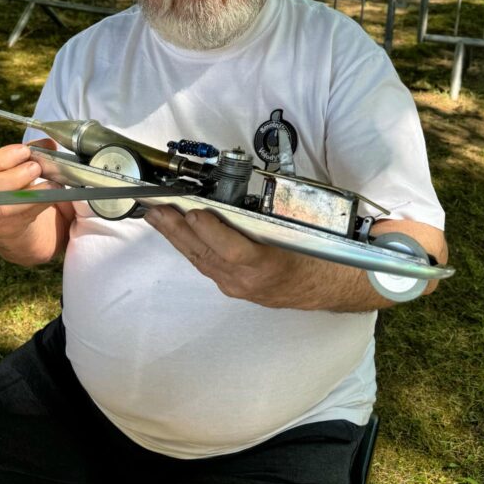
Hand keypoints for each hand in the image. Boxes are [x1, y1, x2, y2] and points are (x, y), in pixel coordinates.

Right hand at [0, 139, 71, 263]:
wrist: (8, 216)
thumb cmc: (10, 180)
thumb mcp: (16, 162)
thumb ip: (31, 150)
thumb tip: (49, 143)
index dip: (0, 157)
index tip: (24, 151)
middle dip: (14, 176)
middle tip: (35, 168)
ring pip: (2, 206)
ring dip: (28, 193)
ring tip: (48, 183)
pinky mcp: (6, 226)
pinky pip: (22, 216)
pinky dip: (39, 204)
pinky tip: (52, 194)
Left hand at [143, 206, 365, 309]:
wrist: (327, 288)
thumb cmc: (318, 256)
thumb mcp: (302, 232)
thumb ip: (275, 216)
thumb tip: (248, 194)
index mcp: (267, 266)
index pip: (233, 251)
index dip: (211, 232)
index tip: (195, 212)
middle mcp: (246, 281)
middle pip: (206, 254)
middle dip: (178, 230)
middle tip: (157, 209)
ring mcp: (237, 286)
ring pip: (200, 259)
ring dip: (176, 237)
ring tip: (157, 216)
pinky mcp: (232, 287)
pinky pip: (205, 264)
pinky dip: (189, 246)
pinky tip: (176, 233)